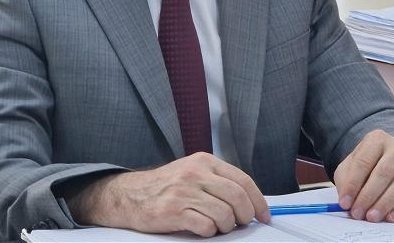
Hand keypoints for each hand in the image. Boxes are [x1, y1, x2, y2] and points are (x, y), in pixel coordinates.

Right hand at [67, 152, 269, 235]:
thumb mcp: (192, 172)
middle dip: (245, 215)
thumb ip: (218, 181)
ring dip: (226, 226)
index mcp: (204, 161)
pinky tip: (201, 229)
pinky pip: (206, 226)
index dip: (257, 200)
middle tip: (242, 224)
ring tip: (217, 226)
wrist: (130, 195)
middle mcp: (195, 173)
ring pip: (223, 214)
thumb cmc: (166, 186)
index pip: (242, 179)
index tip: (263, 215)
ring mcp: (184, 191)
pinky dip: (209, 232)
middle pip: (237, 196)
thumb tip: (249, 201)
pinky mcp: (174, 211)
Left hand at [333, 130, 393, 222]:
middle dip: (368, 196)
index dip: (352, 184)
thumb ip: (346, 182)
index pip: (363, 162)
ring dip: (385, 203)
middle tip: (358, 213)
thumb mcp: (349, 167)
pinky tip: (390, 218)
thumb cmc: (365, 166)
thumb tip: (346, 202)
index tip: (344, 203)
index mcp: (376, 139)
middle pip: (383, 172)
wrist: (385, 162)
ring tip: (372, 217)